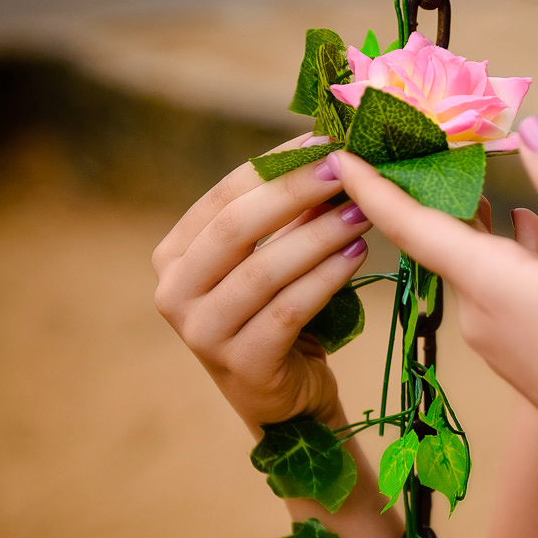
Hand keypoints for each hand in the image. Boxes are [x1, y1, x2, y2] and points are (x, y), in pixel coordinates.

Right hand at [152, 134, 372, 427]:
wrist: (288, 399)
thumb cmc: (279, 316)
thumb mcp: (273, 258)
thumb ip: (287, 214)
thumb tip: (329, 147)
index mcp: (175, 255)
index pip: (223, 196)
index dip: (274, 164)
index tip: (323, 138)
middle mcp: (174, 292)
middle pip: (236, 228)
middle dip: (295, 191)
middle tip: (345, 166)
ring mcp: (201, 333)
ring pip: (264, 270)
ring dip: (319, 235)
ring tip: (363, 211)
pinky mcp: (241, 366)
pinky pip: (289, 310)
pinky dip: (326, 278)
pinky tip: (358, 255)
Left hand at [328, 117, 537, 475]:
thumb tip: (532, 124)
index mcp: (488, 283)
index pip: (407, 222)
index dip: (369, 181)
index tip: (334, 146)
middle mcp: (478, 310)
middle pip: (435, 233)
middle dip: (423, 178)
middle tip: (417, 125)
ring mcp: (496, 335)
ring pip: (469, 256)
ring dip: (467, 208)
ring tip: (468, 158)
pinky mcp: (518, 349)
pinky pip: (494, 282)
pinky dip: (500, 244)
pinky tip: (523, 222)